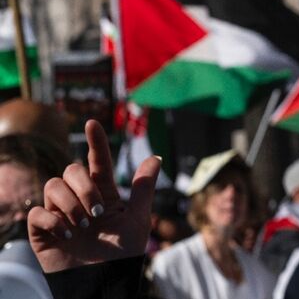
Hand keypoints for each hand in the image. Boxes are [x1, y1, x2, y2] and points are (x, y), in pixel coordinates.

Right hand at [27, 119, 160, 272]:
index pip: (97, 162)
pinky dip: (53, 220)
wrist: (105, 283)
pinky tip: (67, 234)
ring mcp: (59, 213)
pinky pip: (37, 212)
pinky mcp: (42, 231)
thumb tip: (156, 158)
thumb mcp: (137, 220)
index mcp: (103, 193)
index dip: (95, 142)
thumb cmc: (122, 255)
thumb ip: (142, 189)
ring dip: (70, 203)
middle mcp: (79, 199)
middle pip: (71, 170)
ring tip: (84, 225)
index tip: (93, 122)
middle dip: (84, 187)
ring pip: (52, 186)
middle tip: (98, 212)